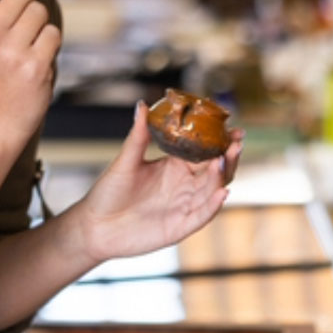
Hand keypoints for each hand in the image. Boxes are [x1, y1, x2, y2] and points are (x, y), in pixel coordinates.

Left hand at [75, 100, 243, 262]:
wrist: (95, 226)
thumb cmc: (109, 192)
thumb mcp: (125, 161)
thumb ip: (138, 136)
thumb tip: (142, 105)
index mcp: (175, 167)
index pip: (205, 152)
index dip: (221, 142)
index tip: (235, 130)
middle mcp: (185, 186)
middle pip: (216, 171)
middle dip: (228, 157)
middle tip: (236, 143)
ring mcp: (184, 207)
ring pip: (212, 191)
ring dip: (221, 177)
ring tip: (224, 160)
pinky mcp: (180, 227)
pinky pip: (202, 216)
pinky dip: (213, 205)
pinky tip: (222, 193)